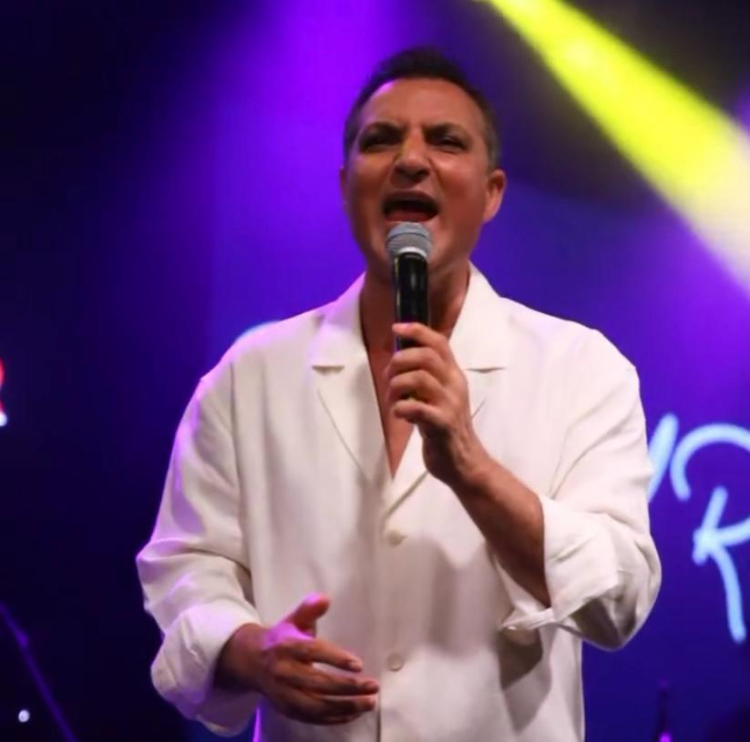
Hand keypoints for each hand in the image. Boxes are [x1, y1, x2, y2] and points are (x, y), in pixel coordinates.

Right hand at [215, 593, 378, 724]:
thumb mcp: (293, 619)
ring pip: (317, 706)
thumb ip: (309, 608)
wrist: (251, 661)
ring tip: (369, 702)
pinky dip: (334, 718)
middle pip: (318, 683)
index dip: (335, 658)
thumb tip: (325, 599)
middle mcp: (284, 672)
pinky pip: (312, 719)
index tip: (358, 664)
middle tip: (372, 686)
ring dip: (345, 706)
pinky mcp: (287, 710)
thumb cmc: (282, 638)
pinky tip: (354, 713)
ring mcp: (284, 694)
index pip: (312, 652)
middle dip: (348, 687)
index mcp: (286, 646)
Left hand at [386, 322, 488, 488]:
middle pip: (426, 356)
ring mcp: (450, 404)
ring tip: (391, 400)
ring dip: (396, 385)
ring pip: (419, 378)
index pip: (439, 343)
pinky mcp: (442, 424)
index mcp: (454, 375)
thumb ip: (427, 378)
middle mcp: (455, 385)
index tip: (396, 328)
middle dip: (400, 361)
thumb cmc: (445, 427)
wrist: (464, 462)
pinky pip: (417, 408)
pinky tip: (399, 414)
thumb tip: (400, 359)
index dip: (416, 331)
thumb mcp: (441, 396)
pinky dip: (400, 408)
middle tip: (388, 377)